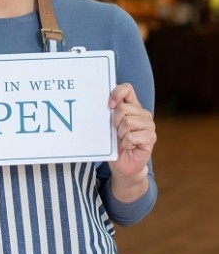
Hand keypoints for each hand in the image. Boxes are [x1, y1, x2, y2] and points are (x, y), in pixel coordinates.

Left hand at [108, 83, 156, 199]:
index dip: (116, 93)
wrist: (122, 164)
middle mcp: (143, 113)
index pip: (127, 88)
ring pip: (128, 121)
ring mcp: (149, 125)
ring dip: (120, 133)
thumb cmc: (114, 142)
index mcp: (132, 106)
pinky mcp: (151, 138)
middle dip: (114, 121)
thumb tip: (101, 95)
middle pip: (123, 108)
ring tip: (123, 139)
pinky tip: (129, 146)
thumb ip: (109, 110)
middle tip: (116, 131)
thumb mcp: (109, 124)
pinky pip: (132, 136)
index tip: (109, 105)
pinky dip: (126, 143)